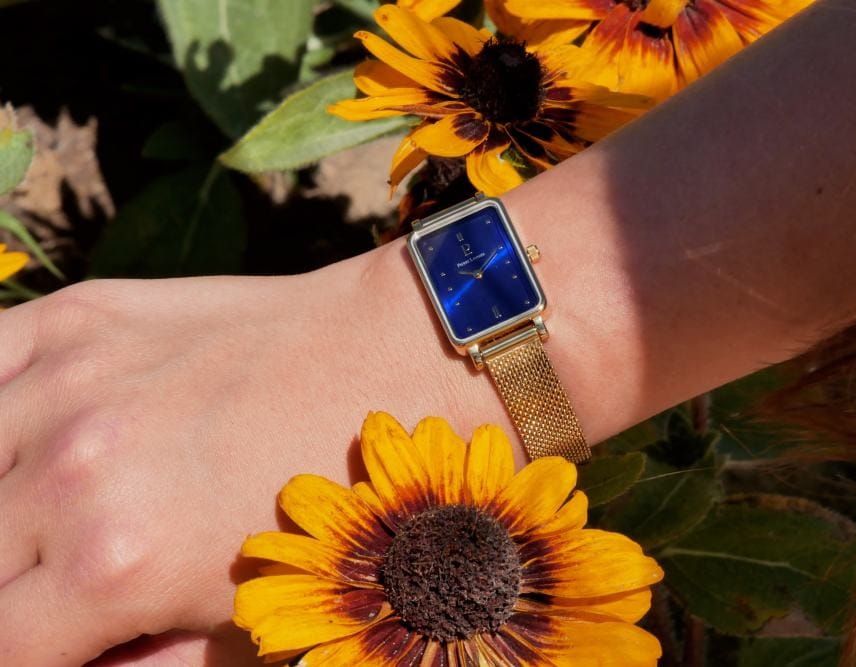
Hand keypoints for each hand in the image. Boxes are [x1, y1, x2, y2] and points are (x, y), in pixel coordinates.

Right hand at [0, 247, 497, 664]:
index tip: (54, 631)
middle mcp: (74, 474)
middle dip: (16, 586)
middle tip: (66, 574)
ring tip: (48, 515)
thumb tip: (78, 661)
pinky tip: (24, 443)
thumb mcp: (254, 626)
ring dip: (1, 506)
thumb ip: (144, 666)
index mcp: (118, 565)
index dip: (26, 645)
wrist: (393, 361)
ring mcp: (67, 385)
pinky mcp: (77, 318)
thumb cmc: (344, 503)